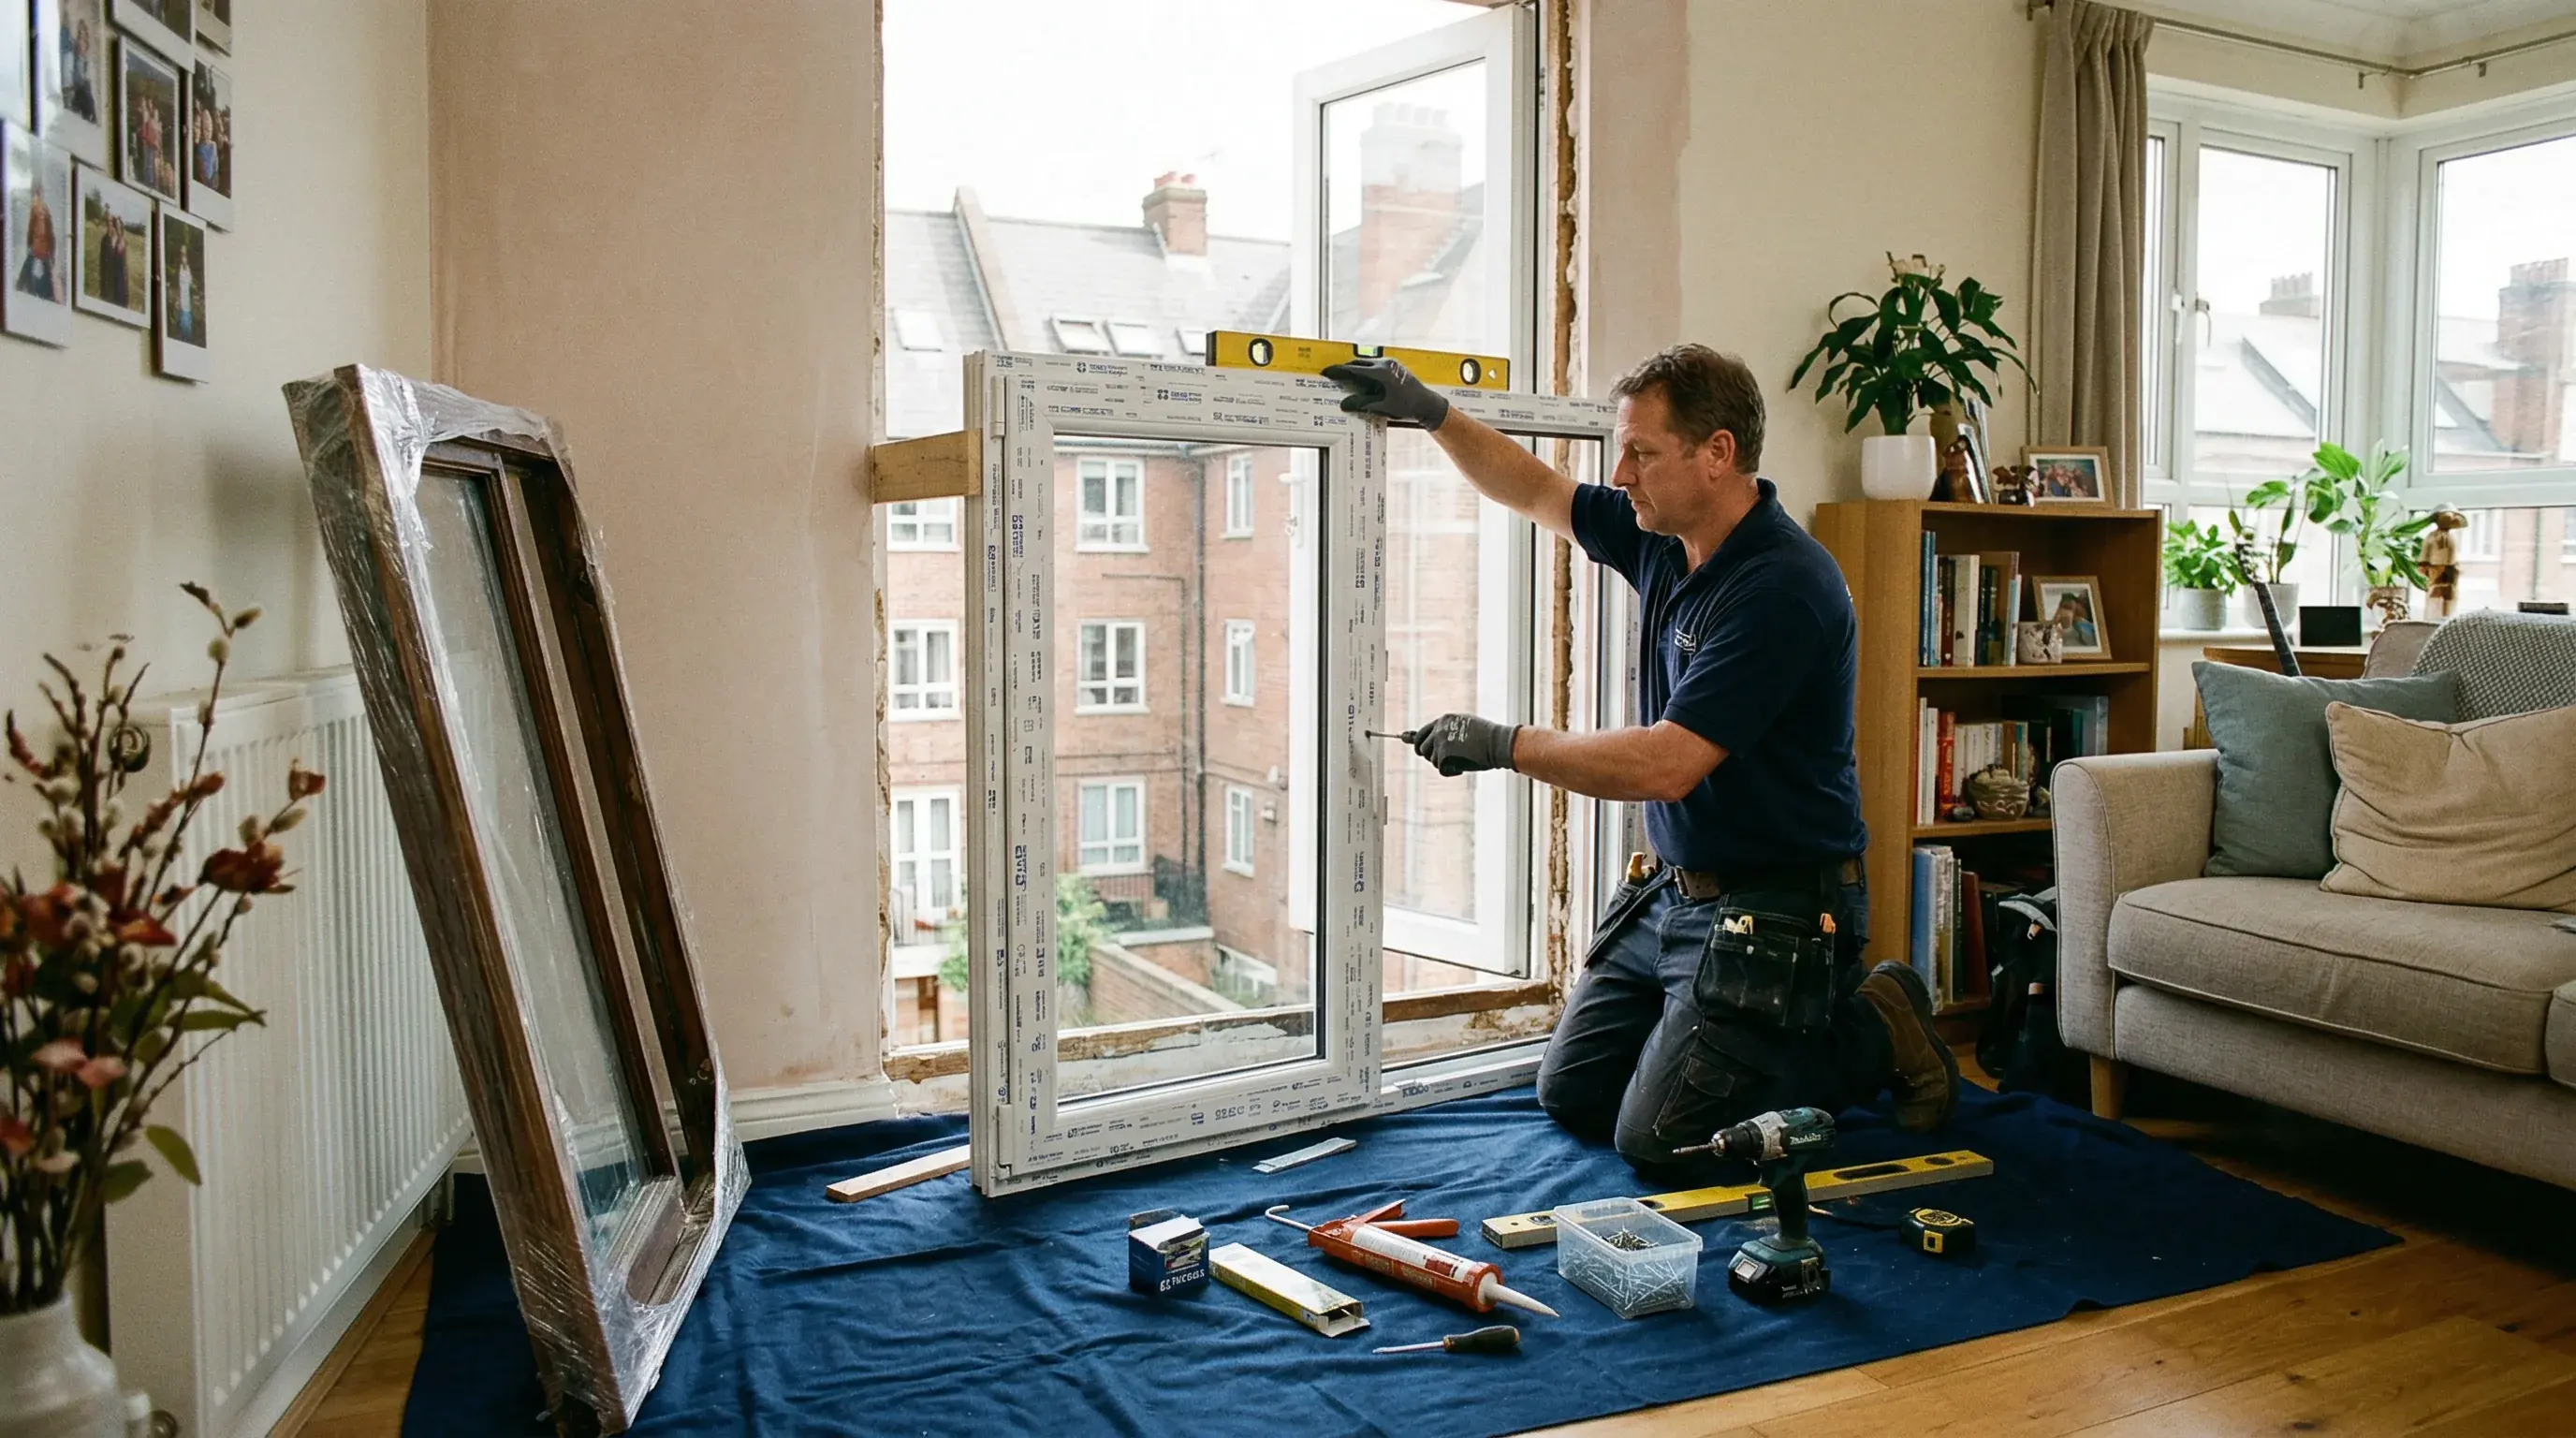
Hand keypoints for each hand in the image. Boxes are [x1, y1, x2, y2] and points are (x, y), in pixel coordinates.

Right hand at [1320, 357, 1449, 431]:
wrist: (1426, 403)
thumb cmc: (1406, 406)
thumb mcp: (1382, 406)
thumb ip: (1362, 404)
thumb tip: (1344, 404)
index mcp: (1381, 372)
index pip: (1354, 369)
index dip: (1338, 371)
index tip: (1327, 372)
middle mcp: (1385, 363)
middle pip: (1359, 363)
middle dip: (1345, 369)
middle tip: (1333, 375)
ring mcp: (1390, 363)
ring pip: (1367, 363)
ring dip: (1356, 369)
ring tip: (1345, 379)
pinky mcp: (1394, 366)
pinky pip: (1375, 365)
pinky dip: (1365, 371)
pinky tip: (1361, 381)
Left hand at [1411, 713, 1517, 776]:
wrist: (1498, 742)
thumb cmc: (1486, 736)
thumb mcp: (1465, 726)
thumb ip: (1448, 731)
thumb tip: (1431, 739)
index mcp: (1444, 720)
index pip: (1422, 733)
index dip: (1419, 743)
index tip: (1418, 750)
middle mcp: (1439, 729)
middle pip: (1421, 748)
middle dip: (1428, 756)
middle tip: (1441, 761)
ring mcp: (1440, 742)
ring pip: (1432, 760)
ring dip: (1444, 764)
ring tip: (1461, 761)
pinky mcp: (1443, 755)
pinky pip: (1441, 769)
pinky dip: (1451, 772)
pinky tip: (1462, 768)